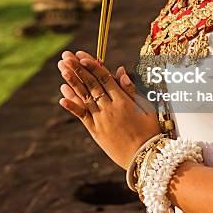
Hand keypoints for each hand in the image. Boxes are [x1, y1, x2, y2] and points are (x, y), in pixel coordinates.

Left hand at [57, 50, 160, 169]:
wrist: (145, 158)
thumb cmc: (150, 131)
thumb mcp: (145, 107)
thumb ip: (131, 89)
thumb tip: (120, 70)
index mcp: (123, 100)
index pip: (104, 78)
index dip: (92, 65)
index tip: (81, 55)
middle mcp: (110, 108)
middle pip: (91, 84)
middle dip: (78, 69)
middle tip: (66, 57)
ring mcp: (101, 120)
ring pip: (84, 97)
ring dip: (72, 82)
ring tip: (62, 69)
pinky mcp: (96, 132)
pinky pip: (82, 116)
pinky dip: (72, 106)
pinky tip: (62, 97)